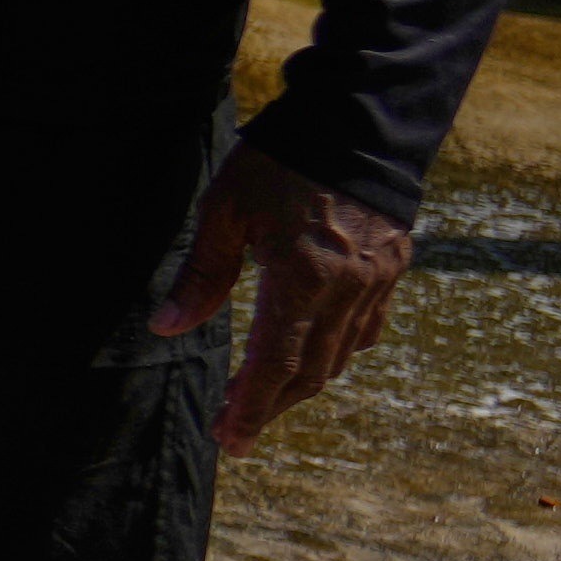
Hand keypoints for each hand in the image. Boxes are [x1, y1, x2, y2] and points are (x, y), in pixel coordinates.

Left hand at [160, 138, 416, 447]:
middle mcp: (347, 289)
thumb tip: (167, 328)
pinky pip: (366, 329)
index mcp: (303, 278)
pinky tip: (311, 358)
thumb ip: (201, 275)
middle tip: (233, 431)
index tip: (230, 441)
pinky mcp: (393, 268)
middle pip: (309, 372)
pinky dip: (337, 353)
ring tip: (259, 399)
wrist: (360, 119)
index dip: (251, 409)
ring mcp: (377, 281)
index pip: (275, 365)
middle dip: (269, 406)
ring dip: (300, 384)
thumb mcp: (226, 211)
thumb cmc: (282, 159)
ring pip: (339, 356)